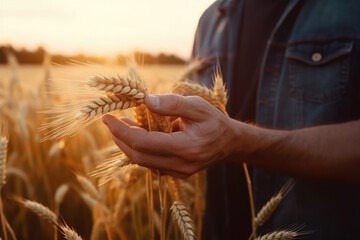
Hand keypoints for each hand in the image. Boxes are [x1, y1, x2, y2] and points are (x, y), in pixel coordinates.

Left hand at [102, 94, 236, 177]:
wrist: (229, 143)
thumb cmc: (214, 121)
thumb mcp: (197, 106)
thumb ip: (172, 103)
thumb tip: (145, 101)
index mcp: (187, 147)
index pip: (144, 143)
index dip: (122, 131)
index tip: (108, 118)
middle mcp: (181, 165)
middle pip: (138, 156)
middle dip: (120, 139)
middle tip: (111, 121)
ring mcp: (179, 172)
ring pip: (143, 162)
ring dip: (128, 145)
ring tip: (122, 126)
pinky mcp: (176, 174)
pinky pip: (151, 163)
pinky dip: (139, 150)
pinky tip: (137, 135)